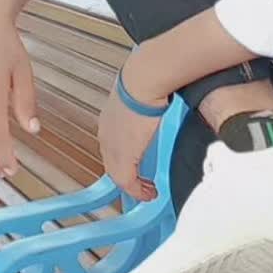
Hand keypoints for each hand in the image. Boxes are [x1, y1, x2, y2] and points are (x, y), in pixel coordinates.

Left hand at [97, 82, 164, 201]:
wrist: (144, 81)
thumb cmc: (148, 80)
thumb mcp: (145, 96)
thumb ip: (150, 106)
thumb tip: (165, 106)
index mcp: (110, 118)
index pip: (114, 145)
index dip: (126, 158)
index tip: (137, 166)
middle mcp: (107, 134)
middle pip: (114, 162)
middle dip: (129, 175)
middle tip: (142, 183)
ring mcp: (112, 146)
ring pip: (119, 173)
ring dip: (134, 184)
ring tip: (148, 190)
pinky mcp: (122, 157)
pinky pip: (127, 182)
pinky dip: (139, 190)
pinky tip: (149, 192)